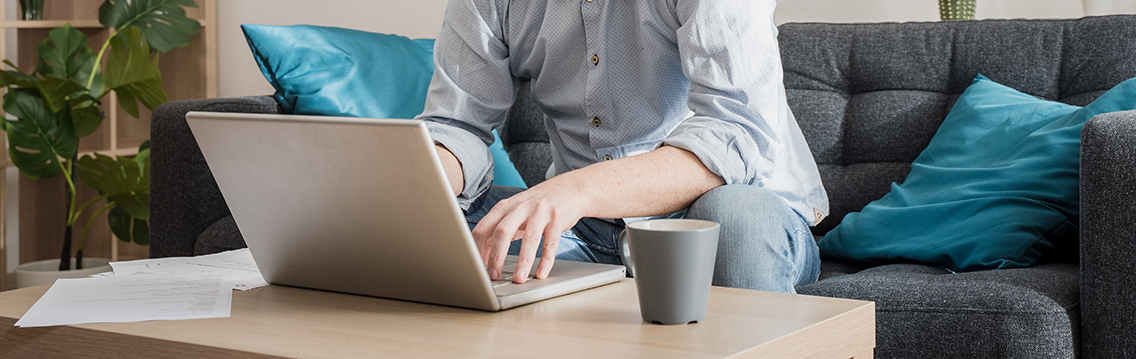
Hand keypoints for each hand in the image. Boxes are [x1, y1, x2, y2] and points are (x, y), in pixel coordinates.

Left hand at [471, 177, 588, 283]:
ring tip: (519, 279)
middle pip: (502, 231)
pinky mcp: (558, 218)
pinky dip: (546, 261)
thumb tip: (484, 255)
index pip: (483, 227)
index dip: (477, 248)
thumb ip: (500, 230)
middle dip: (496, 256)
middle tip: (493, 276)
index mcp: (505, 206)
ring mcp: (540, 211)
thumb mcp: (515, 213)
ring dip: (522, 262)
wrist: (569, 188)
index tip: (477, 266)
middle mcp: (520, 207)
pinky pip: (551, 243)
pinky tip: (541, 273)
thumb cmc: (538, 204)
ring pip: (529, 239)